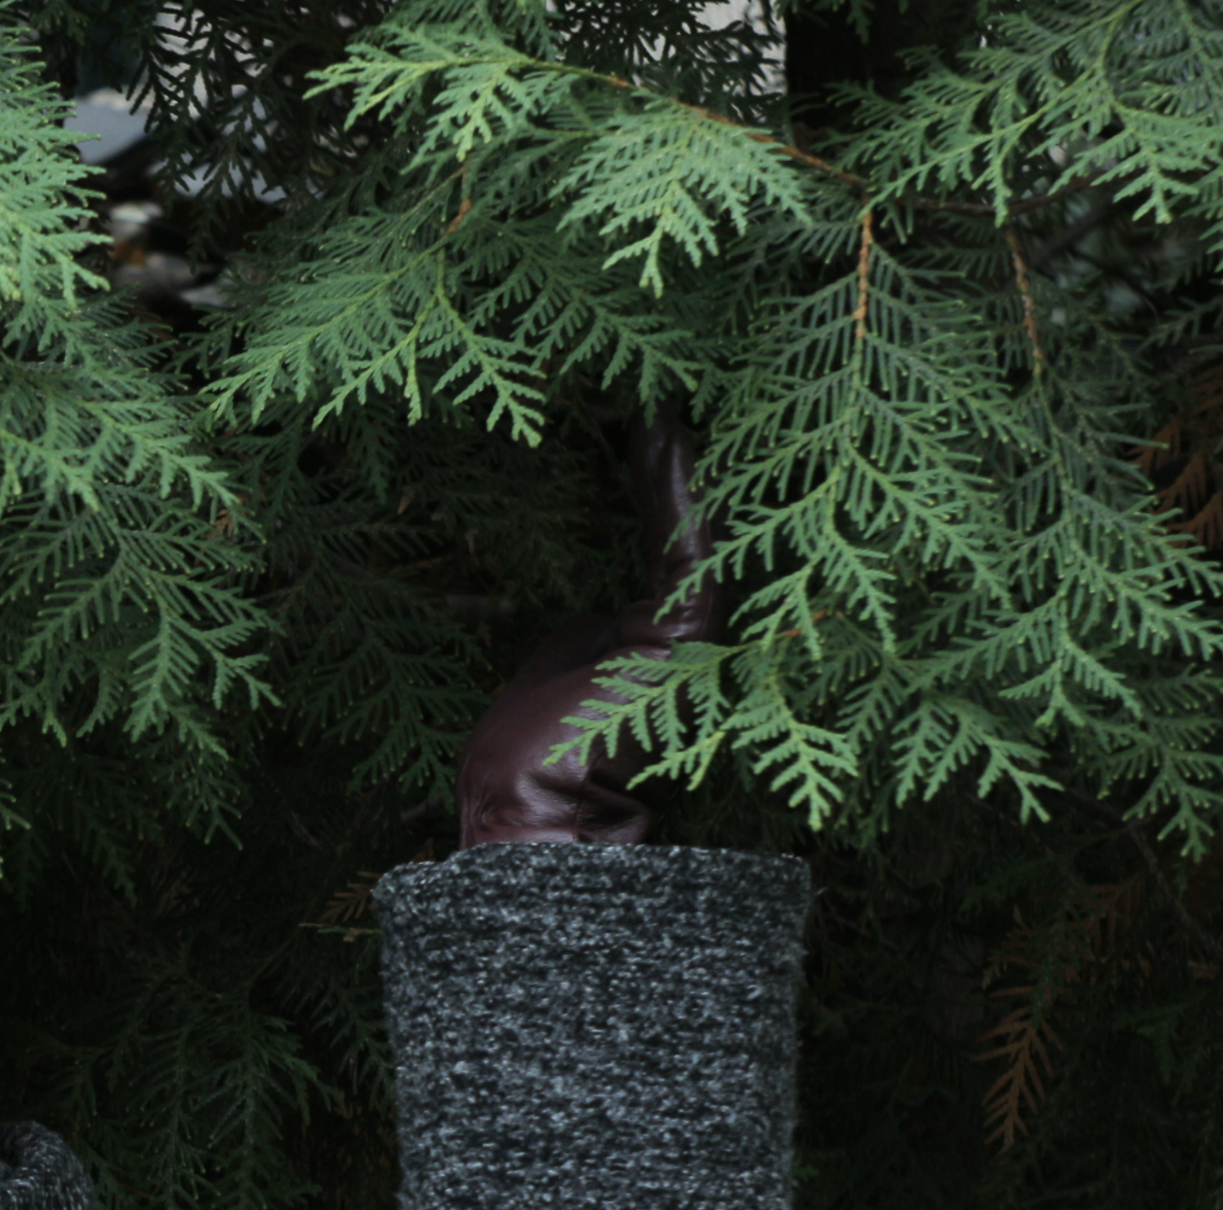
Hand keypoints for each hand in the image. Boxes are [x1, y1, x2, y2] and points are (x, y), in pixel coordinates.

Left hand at [457, 404, 722, 848]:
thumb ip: (583, 636)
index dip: (662, 481)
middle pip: (696, 529)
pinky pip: (682, 551)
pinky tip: (666, 423)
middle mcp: (685, 636)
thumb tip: (590, 612)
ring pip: (698, 529)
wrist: (528, 823)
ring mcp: (693, 638)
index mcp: (651, 640)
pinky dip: (673, 487)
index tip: (657, 409)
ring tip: (671, 382)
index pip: (668, 543)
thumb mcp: (550, 672)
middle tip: (673, 373)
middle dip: (684, 455)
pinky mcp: (680, 644)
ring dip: (682, 456)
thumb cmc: (524, 761)